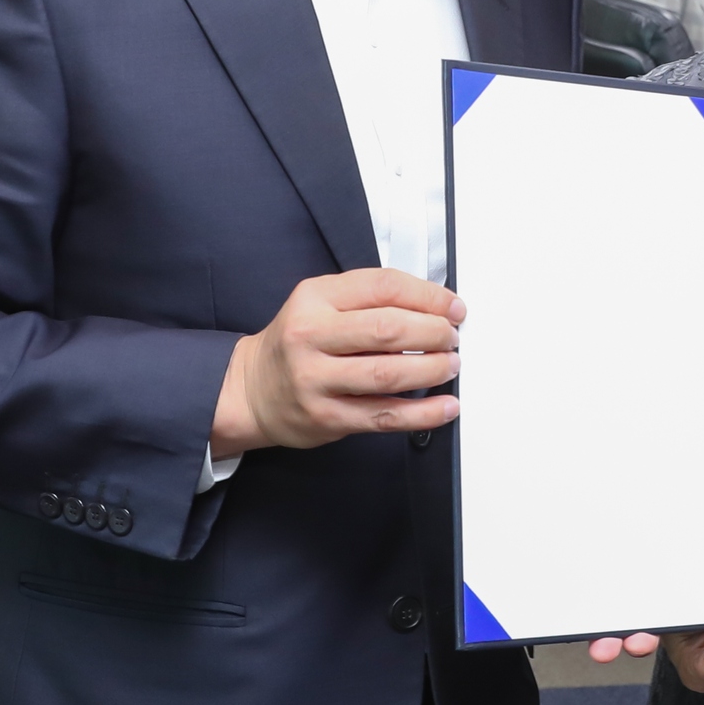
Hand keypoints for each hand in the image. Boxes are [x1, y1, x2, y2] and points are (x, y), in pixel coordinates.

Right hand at [210, 269, 463, 454]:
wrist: (250, 390)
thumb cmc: (296, 343)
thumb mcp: (320, 302)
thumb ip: (369, 299)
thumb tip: (434, 306)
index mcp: (315, 298)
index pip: (382, 286)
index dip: (428, 296)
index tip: (453, 308)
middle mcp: (311, 336)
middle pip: (387, 329)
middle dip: (433, 332)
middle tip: (452, 337)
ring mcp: (316, 380)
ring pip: (387, 374)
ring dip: (432, 370)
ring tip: (450, 365)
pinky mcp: (326, 418)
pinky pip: (384, 416)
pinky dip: (422, 413)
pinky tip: (445, 406)